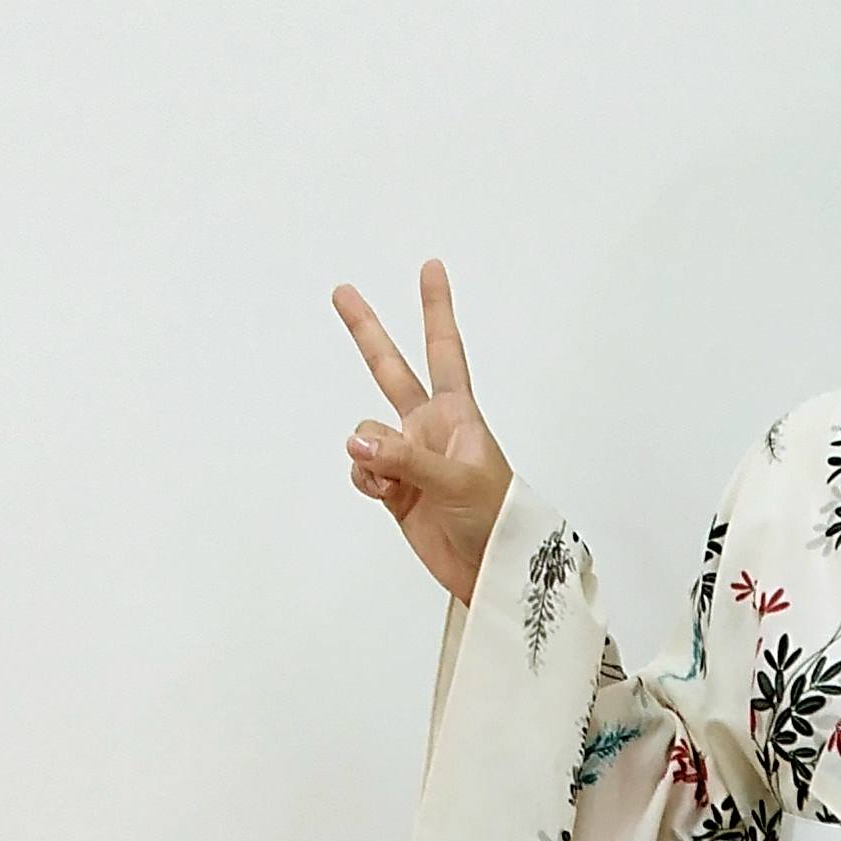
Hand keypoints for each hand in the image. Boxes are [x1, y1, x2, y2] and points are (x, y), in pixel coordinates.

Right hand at [335, 259, 514, 602]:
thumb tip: (356, 440)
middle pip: (391, 370)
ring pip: (366, 435)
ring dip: (371, 455)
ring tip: (396, 482)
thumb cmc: (498, 521)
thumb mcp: (456, 482)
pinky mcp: (394, 489)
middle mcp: (430, 428)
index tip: (431, 267)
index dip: (436, 309)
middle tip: (342, 292)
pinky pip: (362, 469)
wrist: (492, 573)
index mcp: (459, 415)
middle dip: (367, 333)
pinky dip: (366, 478)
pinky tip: (386, 494)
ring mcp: (410, 458)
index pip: (444, 351)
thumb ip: (405, 458)